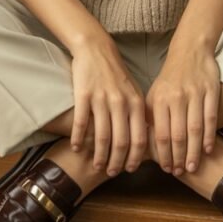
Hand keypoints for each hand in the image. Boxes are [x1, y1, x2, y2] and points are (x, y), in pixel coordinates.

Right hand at [70, 36, 146, 175]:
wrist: (96, 49)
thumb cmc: (116, 74)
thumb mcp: (134, 92)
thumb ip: (139, 114)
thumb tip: (145, 142)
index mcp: (135, 103)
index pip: (139, 138)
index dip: (135, 157)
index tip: (130, 170)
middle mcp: (120, 103)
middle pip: (120, 141)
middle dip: (117, 162)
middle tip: (111, 172)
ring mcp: (101, 99)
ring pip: (101, 136)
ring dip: (98, 155)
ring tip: (95, 165)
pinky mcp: (83, 95)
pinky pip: (80, 122)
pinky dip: (78, 138)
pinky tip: (76, 147)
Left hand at [146, 41, 220, 175]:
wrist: (190, 50)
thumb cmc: (170, 78)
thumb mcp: (155, 94)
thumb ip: (151, 116)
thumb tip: (143, 144)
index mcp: (159, 99)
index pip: (160, 133)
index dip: (164, 154)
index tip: (166, 168)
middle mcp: (176, 97)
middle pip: (178, 135)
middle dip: (179, 157)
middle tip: (180, 172)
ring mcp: (195, 94)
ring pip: (195, 130)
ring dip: (194, 152)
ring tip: (193, 167)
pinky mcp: (211, 91)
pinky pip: (211, 118)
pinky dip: (210, 136)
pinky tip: (208, 150)